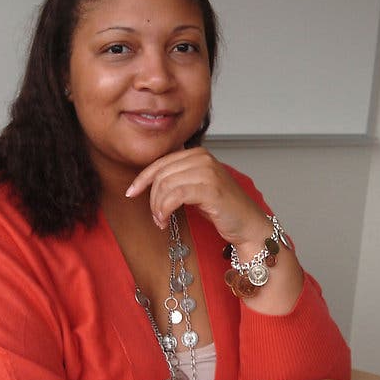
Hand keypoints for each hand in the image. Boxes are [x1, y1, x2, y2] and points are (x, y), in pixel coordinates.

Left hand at [125, 147, 268, 247]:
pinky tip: (165, 220)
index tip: (131, 192)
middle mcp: (203, 158)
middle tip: (156, 217)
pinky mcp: (210, 189)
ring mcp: (208, 172)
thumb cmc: (222, 209)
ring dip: (158, 207)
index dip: (142, 178)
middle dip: (152, 198)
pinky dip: (164, 210)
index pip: (161, 162)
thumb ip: (177, 179)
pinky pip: (175, 196)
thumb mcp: (195, 188)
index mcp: (198, 154)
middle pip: (161, 175)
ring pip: (165, 186)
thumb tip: (148, 181)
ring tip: (161, 221)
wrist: (248, 225)